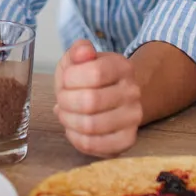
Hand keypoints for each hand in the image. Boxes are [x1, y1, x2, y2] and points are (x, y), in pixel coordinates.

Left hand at [54, 40, 142, 156]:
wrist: (114, 97)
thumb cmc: (91, 78)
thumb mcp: (80, 58)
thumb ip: (79, 50)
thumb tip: (83, 52)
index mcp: (122, 67)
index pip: (94, 73)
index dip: (71, 79)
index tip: (66, 80)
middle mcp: (132, 92)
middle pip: (90, 102)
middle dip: (66, 102)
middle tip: (62, 100)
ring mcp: (132, 117)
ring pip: (90, 126)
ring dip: (68, 120)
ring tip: (66, 114)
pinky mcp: (127, 139)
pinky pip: (94, 145)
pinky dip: (76, 138)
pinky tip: (73, 128)